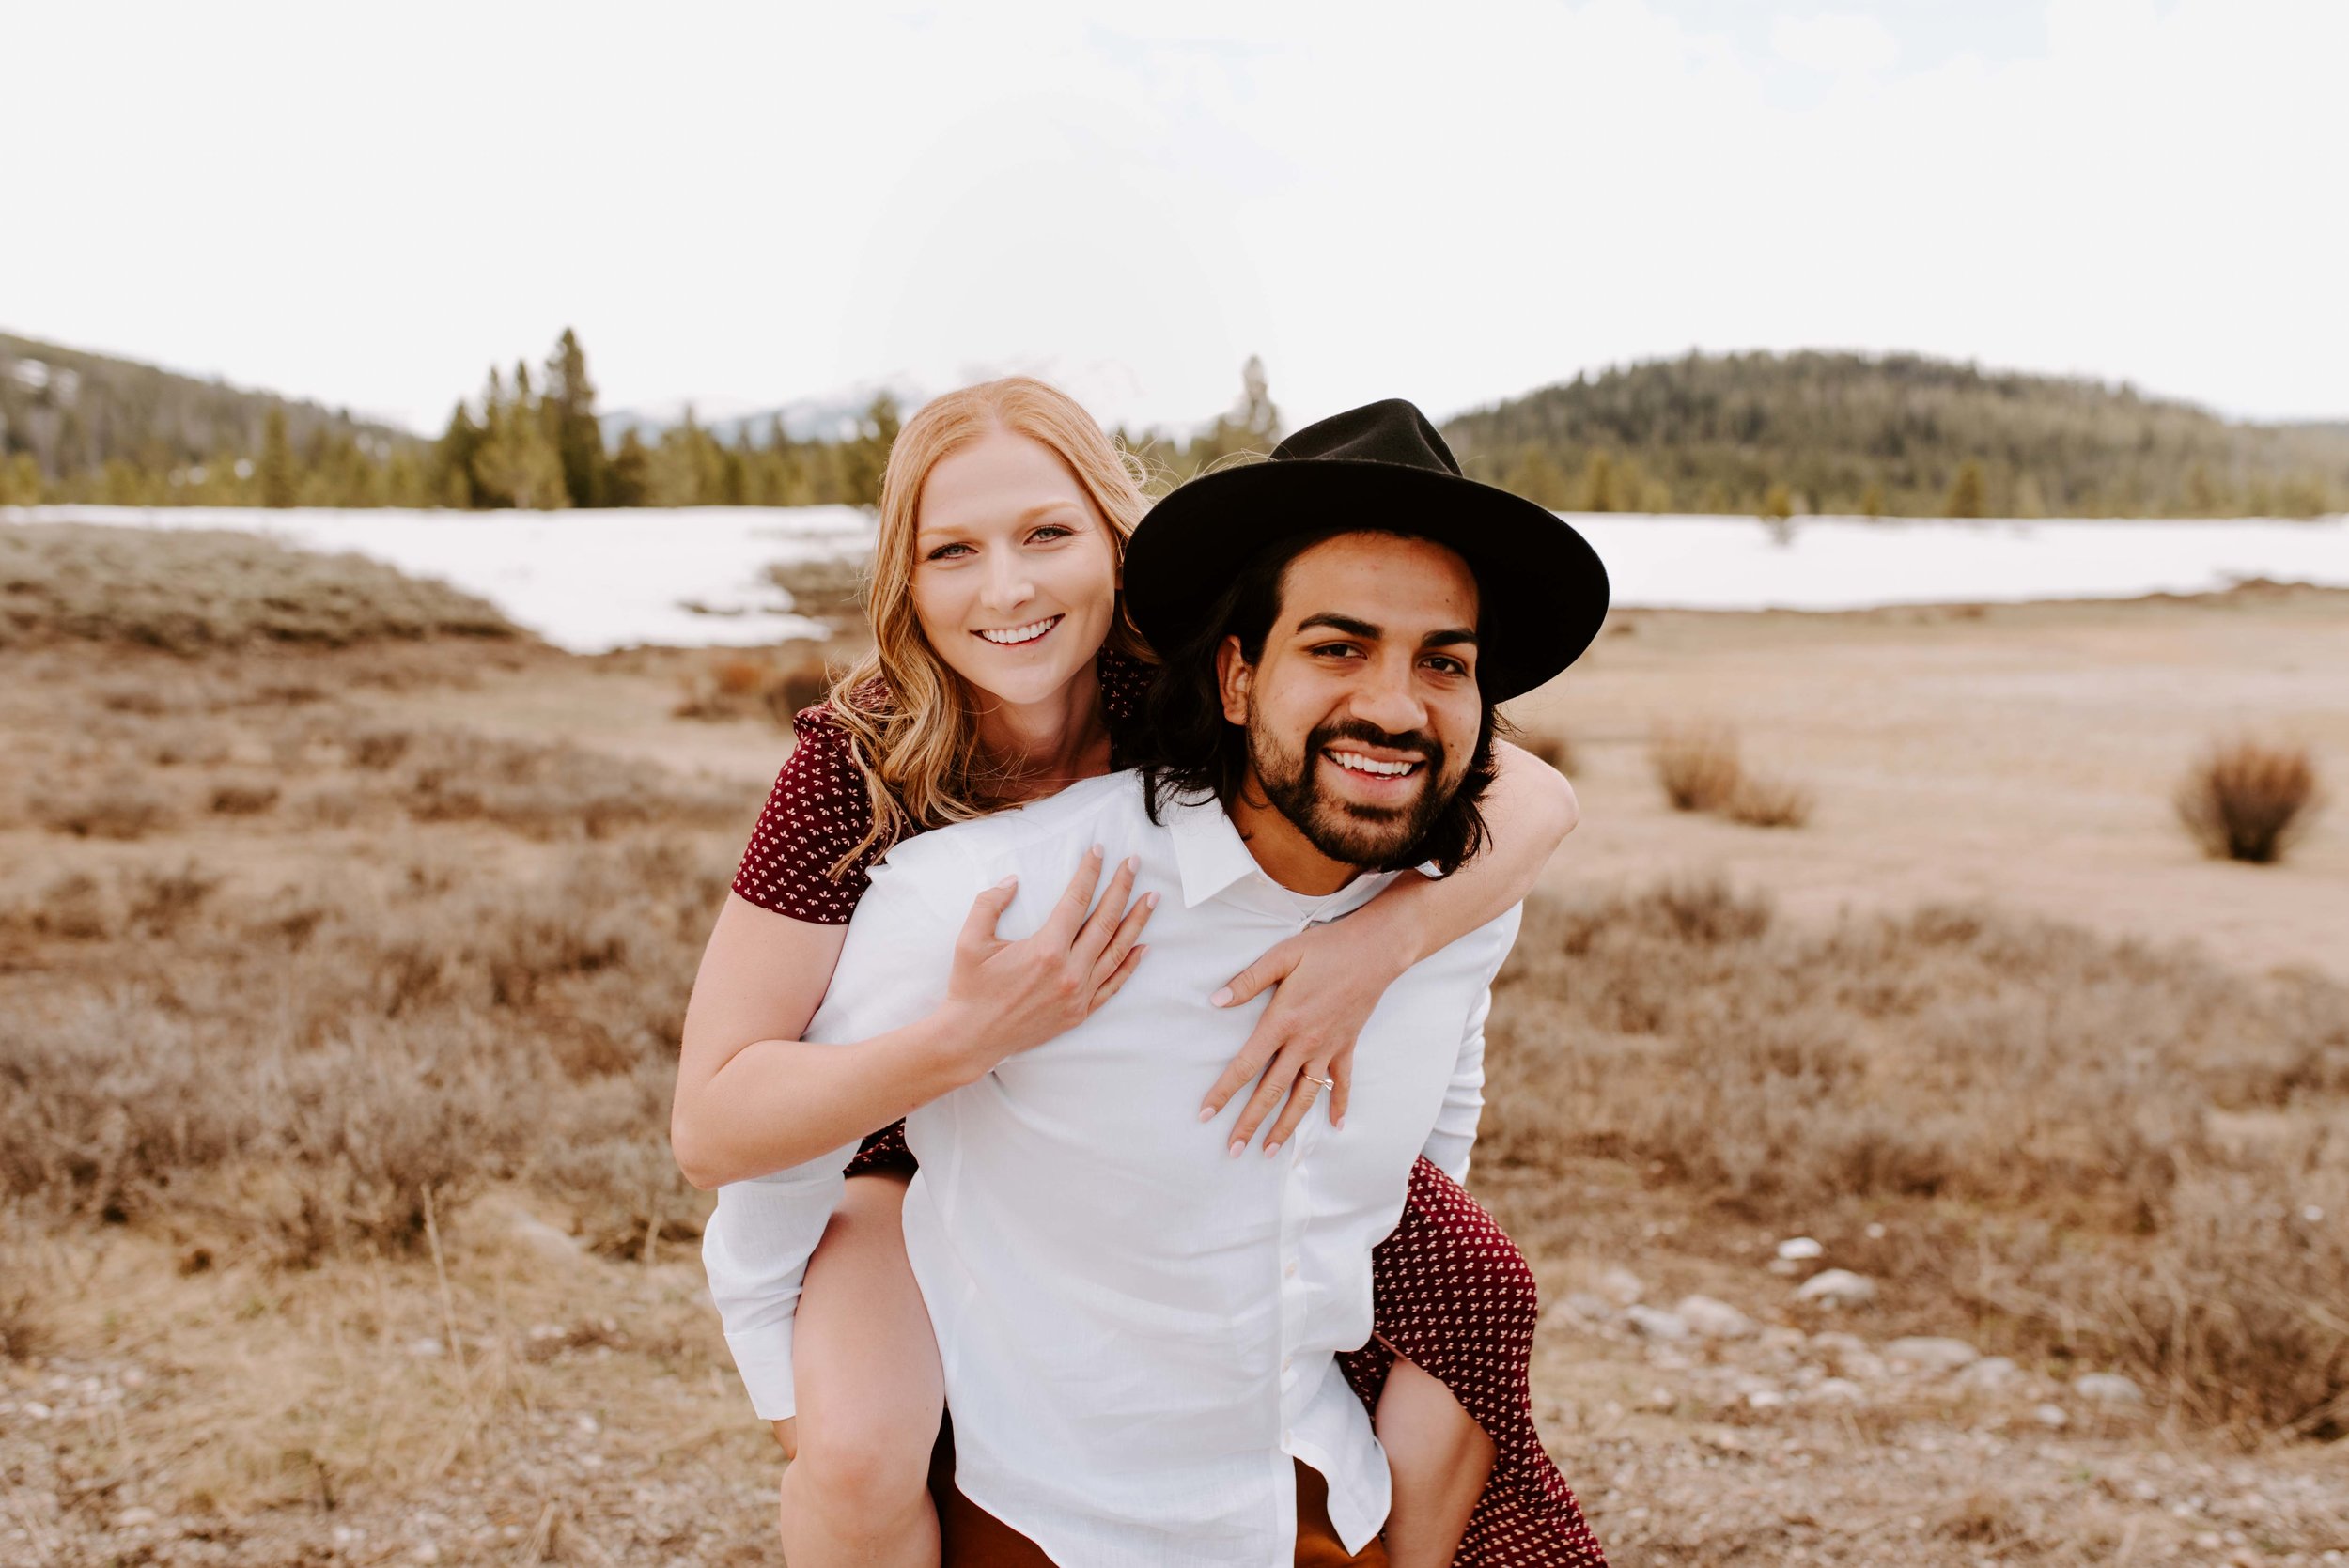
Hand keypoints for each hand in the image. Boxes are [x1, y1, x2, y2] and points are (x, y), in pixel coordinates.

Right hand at [945, 846, 1154, 1076]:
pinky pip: (1113, 984)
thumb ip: (989, 903)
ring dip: (1136, 922)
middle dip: (1122, 888)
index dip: (1089, 873)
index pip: (1076, 901)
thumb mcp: (969, 940)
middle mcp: (1069, 972)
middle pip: (1105, 921)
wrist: (972, 1038)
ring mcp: (1078, 995)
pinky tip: (1144, 947)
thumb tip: (1013, 880)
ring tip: (1151, 898)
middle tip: (1134, 863)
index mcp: (1045, 950)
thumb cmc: (970, 988)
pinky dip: (1131, 965)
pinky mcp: (1080, 1013)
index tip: (1099, 851)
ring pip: (1117, 951)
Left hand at [1197, 920, 1408, 1155]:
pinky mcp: (1347, 1046)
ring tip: (1270, 1151)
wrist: (1375, 950)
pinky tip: (1336, 1125)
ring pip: (1304, 1097)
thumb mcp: (1282, 956)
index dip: (1224, 1092)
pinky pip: (1343, 1082)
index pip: (1247, 1065)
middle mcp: (1304, 1043)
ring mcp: (1328, 1048)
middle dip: (1250, 1123)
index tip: (1206, 1114)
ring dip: (1286, 1126)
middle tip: (1232, 1150)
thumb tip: (1216, 1001)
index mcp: (1282, 1021)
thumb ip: (1248, 980)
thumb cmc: (1325, 949)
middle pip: (1271, 1092)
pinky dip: (1339, 1104)